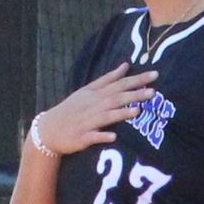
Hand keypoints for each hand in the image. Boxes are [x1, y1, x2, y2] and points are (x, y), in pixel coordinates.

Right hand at [30, 65, 157, 159]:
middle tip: (154, 92)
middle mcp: (93, 106)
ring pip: (106, 116)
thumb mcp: (87, 90)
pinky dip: (102, 136)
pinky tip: (114, 137)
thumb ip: (108, 79)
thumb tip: (126, 65)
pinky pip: (93, 137)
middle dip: (134, 95)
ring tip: (138, 111)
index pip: (119, 84)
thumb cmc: (71, 109)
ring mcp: (87, 122)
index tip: (155, 75)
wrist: (49, 129)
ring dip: (121, 113)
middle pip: (116, 99)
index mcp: (95, 94)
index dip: (136, 79)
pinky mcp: (81, 137)